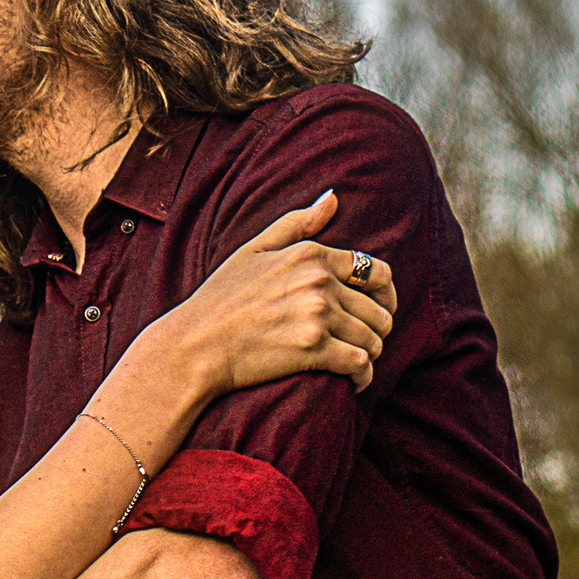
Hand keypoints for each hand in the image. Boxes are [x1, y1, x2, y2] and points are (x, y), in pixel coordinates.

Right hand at [171, 190, 398, 393]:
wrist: (194, 345)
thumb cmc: (219, 299)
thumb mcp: (253, 249)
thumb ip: (296, 223)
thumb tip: (332, 197)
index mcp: (310, 255)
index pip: (375, 272)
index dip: (384, 294)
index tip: (378, 308)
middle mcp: (319, 281)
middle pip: (379, 309)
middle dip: (378, 328)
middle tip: (367, 342)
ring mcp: (317, 315)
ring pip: (374, 338)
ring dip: (371, 353)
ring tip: (357, 362)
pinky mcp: (313, 349)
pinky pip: (360, 363)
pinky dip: (363, 376)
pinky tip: (354, 381)